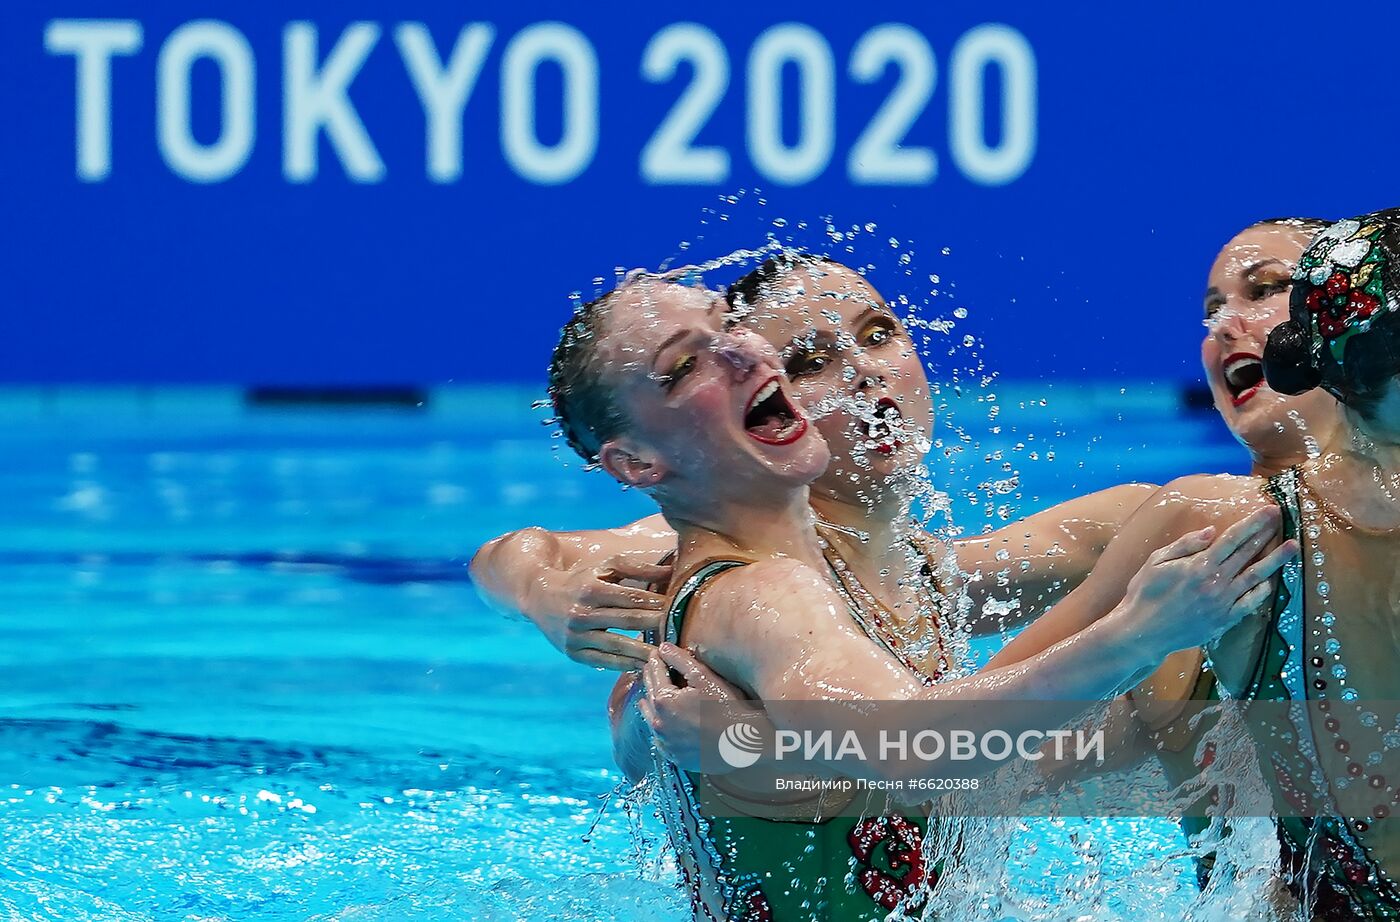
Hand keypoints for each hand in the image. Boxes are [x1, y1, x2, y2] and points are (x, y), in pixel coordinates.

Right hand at [528, 552, 672, 669]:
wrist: (539, 596)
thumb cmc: (581, 579)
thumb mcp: (605, 567)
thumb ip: (639, 568)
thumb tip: (673, 570)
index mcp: (590, 589)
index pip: (632, 598)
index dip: (657, 603)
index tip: (679, 608)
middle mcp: (581, 613)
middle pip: (628, 621)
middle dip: (656, 626)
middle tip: (681, 632)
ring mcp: (575, 636)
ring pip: (618, 646)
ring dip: (645, 651)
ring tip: (669, 655)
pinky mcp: (573, 653)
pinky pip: (604, 662)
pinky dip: (626, 665)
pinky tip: (645, 666)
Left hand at [639, 643, 765, 772]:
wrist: (744, 743)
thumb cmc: (728, 707)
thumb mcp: (705, 678)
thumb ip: (681, 660)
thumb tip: (663, 647)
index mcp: (664, 701)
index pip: (655, 673)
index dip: (656, 660)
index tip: (657, 653)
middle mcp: (659, 724)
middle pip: (649, 695)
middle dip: (652, 679)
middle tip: (654, 668)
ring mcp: (666, 743)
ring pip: (650, 719)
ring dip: (652, 704)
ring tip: (654, 694)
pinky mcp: (675, 757)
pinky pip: (661, 739)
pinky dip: (660, 726)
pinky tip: (666, 722)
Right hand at [1115, 506, 1297, 655]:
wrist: (1143, 631)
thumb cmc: (1144, 593)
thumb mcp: (1156, 561)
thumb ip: (1185, 544)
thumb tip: (1212, 532)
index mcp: (1199, 565)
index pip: (1232, 538)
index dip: (1252, 523)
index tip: (1269, 510)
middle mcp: (1215, 581)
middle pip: (1247, 553)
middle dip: (1266, 534)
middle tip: (1282, 519)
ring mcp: (1223, 602)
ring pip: (1255, 577)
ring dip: (1275, 560)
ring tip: (1292, 547)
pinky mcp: (1224, 619)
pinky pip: (1250, 603)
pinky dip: (1262, 592)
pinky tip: (1270, 582)